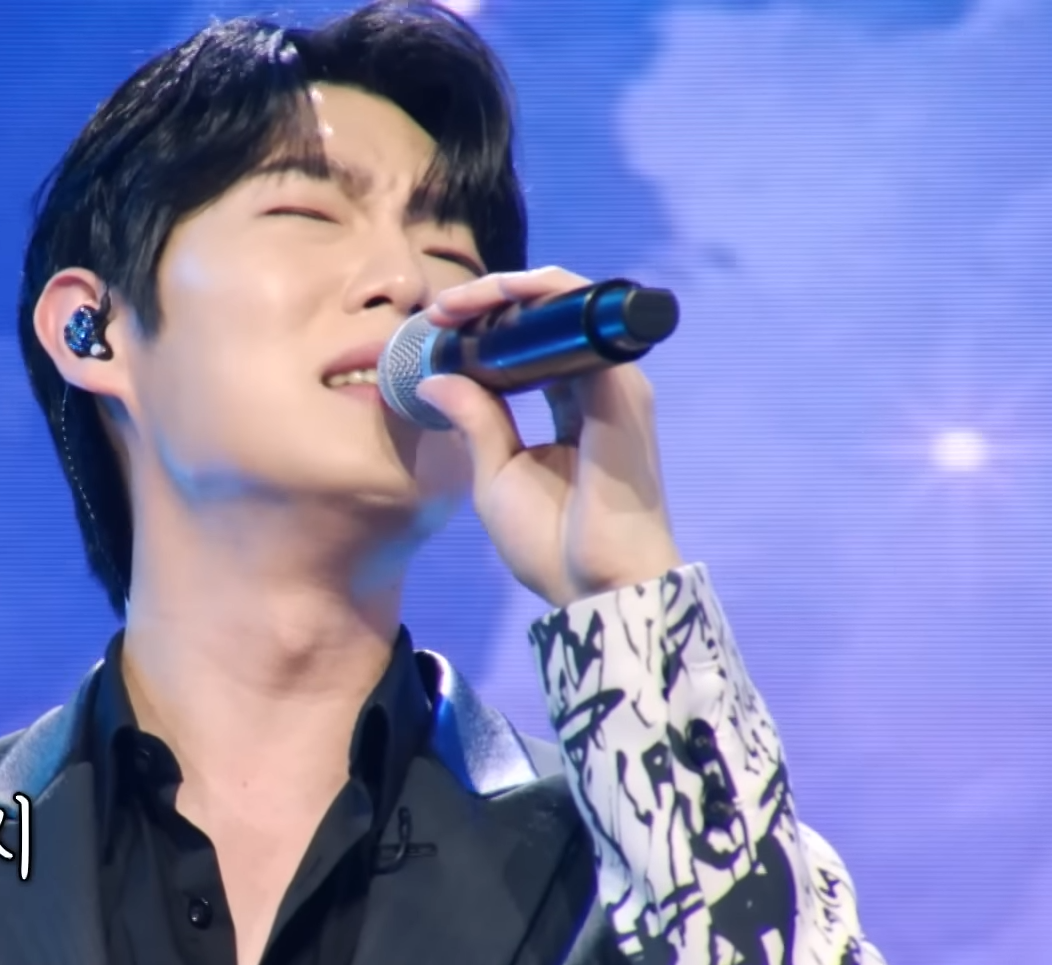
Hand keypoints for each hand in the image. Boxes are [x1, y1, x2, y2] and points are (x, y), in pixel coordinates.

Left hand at [412, 266, 682, 608]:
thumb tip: (434, 379)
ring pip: (564, 305)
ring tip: (451, 305)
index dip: (485, 330)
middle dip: (488, 303)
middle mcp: (601, 386)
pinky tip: (491, 298)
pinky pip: (580, 314)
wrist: (595, 585)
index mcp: (575, 407)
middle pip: (549, 319)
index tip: (432, 333)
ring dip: (505, 292)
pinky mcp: (619, 385)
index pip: (534, 346)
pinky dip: (536, 296)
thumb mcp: (495, 472)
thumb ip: (474, 419)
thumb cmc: (552, 542)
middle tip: (436, 312)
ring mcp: (615, 382)